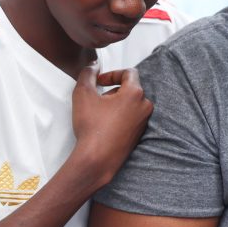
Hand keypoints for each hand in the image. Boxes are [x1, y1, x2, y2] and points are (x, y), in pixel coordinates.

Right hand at [71, 65, 152, 184]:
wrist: (96, 160)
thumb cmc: (92, 128)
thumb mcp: (83, 93)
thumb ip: (88, 74)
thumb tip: (93, 67)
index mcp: (135, 93)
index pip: (129, 72)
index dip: (112, 73)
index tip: (99, 81)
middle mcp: (144, 107)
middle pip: (130, 89)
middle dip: (112, 90)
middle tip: (97, 100)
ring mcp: (143, 122)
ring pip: (130, 104)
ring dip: (115, 104)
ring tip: (99, 114)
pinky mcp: (139, 135)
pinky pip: (131, 119)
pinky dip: (119, 117)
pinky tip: (105, 126)